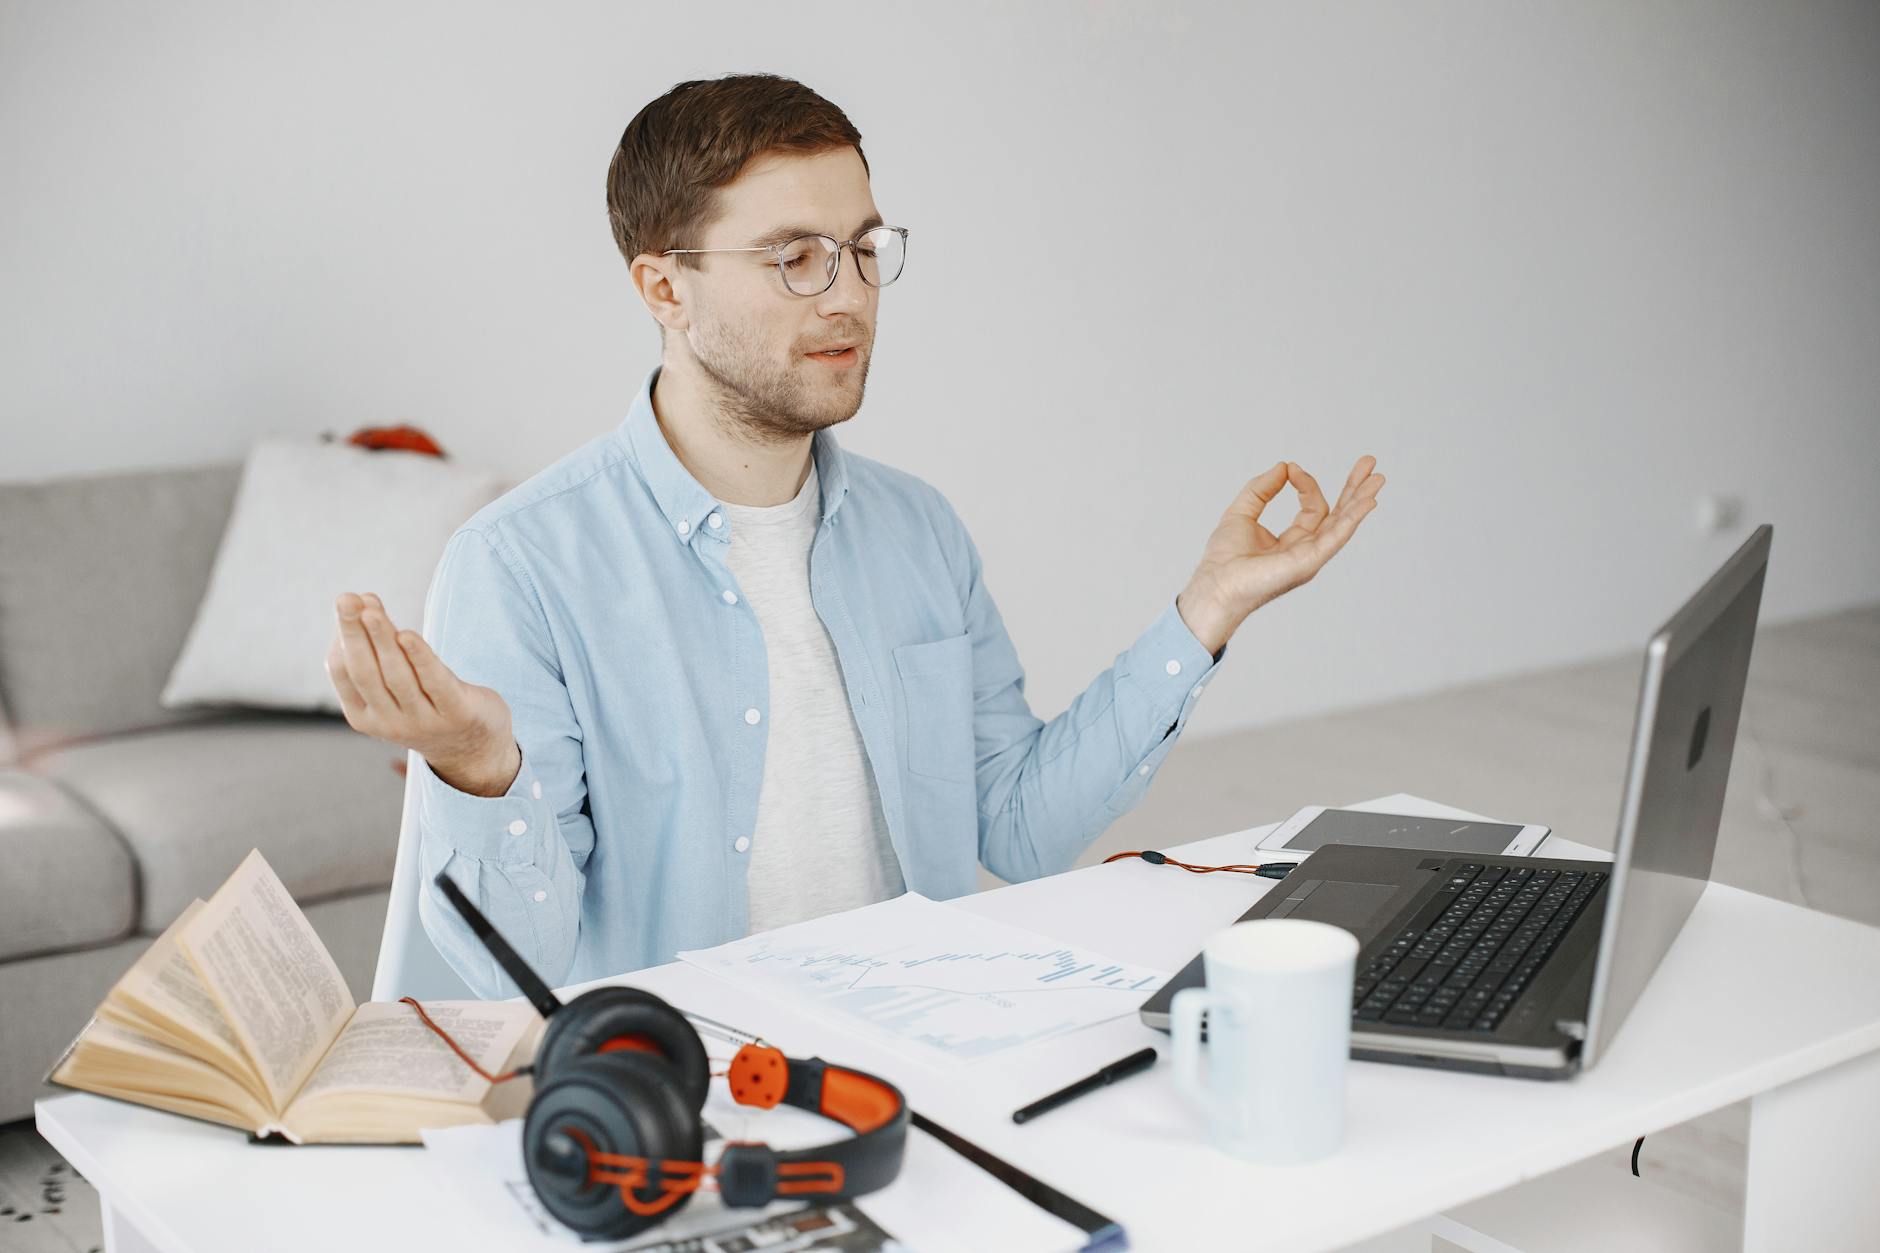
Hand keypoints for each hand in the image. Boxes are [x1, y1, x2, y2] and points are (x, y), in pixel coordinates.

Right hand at [325, 592, 519, 796]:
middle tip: (347, 598)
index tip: (349, 601)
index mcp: (364, 717)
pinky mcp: (456, 713)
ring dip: (382, 639)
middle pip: (367, 672)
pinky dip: (419, 657)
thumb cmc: (425, 705)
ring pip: (397, 675)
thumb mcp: (392, 689)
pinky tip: (408, 635)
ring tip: (372, 609)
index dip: (344, 637)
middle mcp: (390, 723)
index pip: (345, 674)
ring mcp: (423, 721)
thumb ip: (376, 656)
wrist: (472, 749)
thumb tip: (358, 608)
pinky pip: (434, 682)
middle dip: (355, 633)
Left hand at [1177, 456, 1384, 652]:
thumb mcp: (1242, 512)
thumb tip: (1283, 466)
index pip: (1313, 507)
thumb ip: (1261, 489)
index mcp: (1293, 540)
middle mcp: (1307, 550)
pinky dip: (1353, 519)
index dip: (1306, 484)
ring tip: (1378, 479)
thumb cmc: (1223, 560)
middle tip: (1370, 463)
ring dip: (1361, 501)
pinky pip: (1336, 538)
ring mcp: (1310, 557)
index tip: (1291, 469)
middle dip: (1354, 489)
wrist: (1214, 585)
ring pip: (1343, 525)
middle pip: (1338, 515)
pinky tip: (1366, 502)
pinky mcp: (1308, 563)